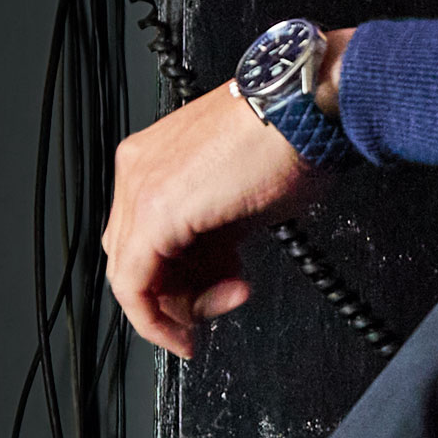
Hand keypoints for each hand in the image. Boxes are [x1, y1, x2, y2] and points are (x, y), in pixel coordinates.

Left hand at [103, 30, 351, 360]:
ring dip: (183, 305)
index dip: (176, 280)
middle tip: (226, 298)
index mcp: (154, 159)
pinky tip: (192, 330)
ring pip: (132, 276)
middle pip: (135, 258)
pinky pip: (135, 285)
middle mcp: (137, 169)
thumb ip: (216, 239)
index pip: (143, 238)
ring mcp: (141, 188)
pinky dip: (157, 319)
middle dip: (181, 294)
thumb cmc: (290, 140)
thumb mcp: (244, 202)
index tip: (208, 300)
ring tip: (235, 293)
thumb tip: (215, 272)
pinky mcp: (153, 212)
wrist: (306, 108)